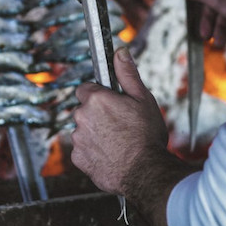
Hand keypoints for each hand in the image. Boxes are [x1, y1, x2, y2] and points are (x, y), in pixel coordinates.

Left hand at [71, 47, 169, 196]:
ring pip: (83, 130)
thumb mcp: (143, 99)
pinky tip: (111, 154)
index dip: (100, 94)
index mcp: (96, 99)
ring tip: (118, 141)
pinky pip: (83, 150)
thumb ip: (127, 74)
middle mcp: (82, 117)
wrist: (146, 172)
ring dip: (95, 133)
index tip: (111, 102)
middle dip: (97, 115)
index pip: (86, 88)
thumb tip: (120, 53)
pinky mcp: (79, 159)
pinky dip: (93, 152)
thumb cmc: (147, 136)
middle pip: (84, 110)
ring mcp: (79, 139)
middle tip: (119, 123)